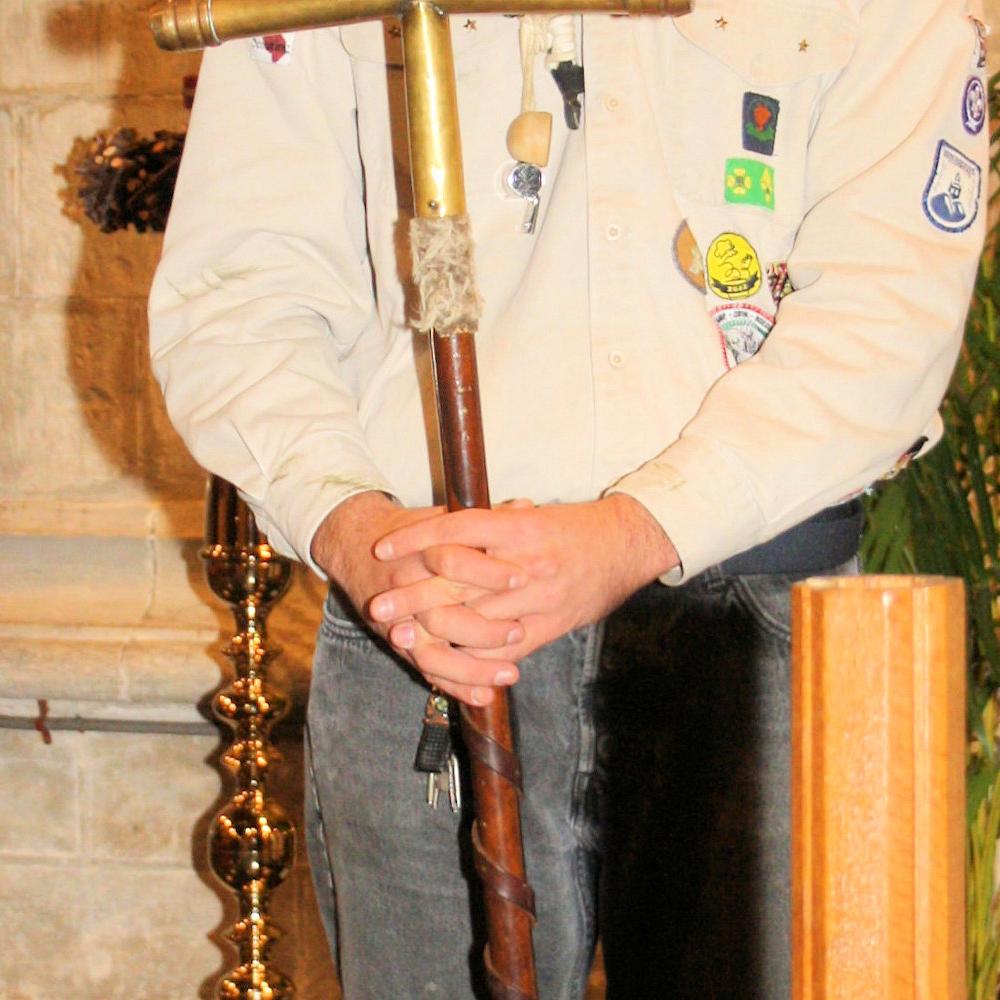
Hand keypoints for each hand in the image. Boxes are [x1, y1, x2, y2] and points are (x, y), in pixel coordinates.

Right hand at [310, 491, 529, 704]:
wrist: (357, 544)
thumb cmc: (412, 531)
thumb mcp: (443, 518)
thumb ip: (485, 518)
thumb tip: (528, 507)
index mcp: (422, 550)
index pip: (454, 560)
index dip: (488, 570)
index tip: (522, 577)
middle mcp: (407, 587)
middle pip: (444, 613)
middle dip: (485, 627)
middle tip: (519, 632)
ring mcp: (400, 619)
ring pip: (435, 652)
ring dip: (474, 667)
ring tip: (509, 674)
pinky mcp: (398, 642)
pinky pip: (427, 670)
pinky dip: (456, 685)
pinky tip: (484, 696)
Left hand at [371, 494, 678, 661]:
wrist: (625, 546)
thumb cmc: (574, 527)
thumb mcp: (531, 515)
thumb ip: (491, 523)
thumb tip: (445, 524)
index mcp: (518, 528)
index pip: (454, 530)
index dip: (415, 540)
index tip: (383, 549)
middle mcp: (525, 565)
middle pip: (457, 582)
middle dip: (413, 596)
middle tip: (379, 605)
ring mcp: (537, 600)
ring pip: (476, 621)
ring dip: (433, 631)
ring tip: (400, 636)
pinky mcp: (548, 627)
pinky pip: (502, 649)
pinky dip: (471, 657)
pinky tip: (445, 659)